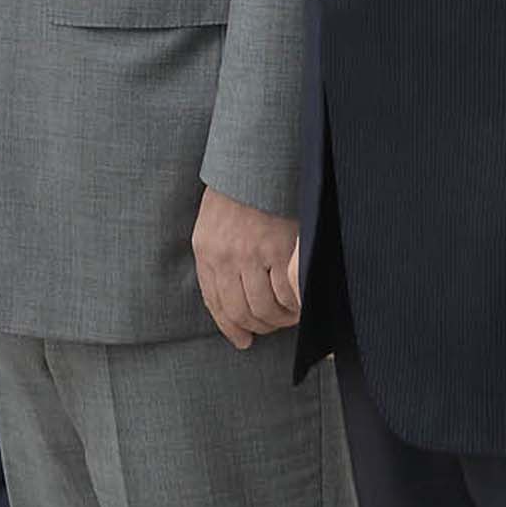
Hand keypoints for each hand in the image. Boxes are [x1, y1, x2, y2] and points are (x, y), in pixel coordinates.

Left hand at [191, 186, 300, 349]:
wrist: (255, 165)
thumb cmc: (234, 196)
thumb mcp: (211, 227)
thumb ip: (215, 264)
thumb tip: (229, 310)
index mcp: (206, 250)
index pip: (215, 304)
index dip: (231, 328)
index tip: (243, 341)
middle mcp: (227, 255)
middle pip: (242, 312)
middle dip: (258, 327)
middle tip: (271, 326)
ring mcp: (254, 253)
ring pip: (266, 308)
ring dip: (279, 320)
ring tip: (287, 316)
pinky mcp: (281, 249)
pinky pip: (288, 293)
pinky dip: (295, 305)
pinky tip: (299, 303)